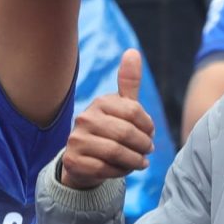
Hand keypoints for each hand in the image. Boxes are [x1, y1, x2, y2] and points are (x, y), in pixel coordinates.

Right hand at [59, 49, 156, 189]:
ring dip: (134, 160)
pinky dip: (119, 172)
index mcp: (100, 102)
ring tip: (140, 162)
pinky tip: (123, 169)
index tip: (150, 133)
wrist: (84, 159)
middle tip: (148, 150)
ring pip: (116, 152)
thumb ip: (129, 82)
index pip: (134, 112)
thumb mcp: (121, 107)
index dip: (148, 126)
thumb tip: (133, 52)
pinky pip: (104, 169)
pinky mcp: (74, 160)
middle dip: (143, 145)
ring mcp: (77, 139)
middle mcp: (85, 118)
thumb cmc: (109, 130)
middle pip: (126, 133)